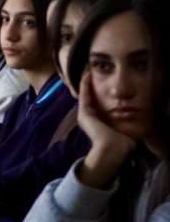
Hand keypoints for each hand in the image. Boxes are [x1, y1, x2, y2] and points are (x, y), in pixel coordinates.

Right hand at [75, 71, 136, 188]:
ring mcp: (84, 115)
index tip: (100, 82)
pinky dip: (85, 85)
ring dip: (85, 83)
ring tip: (87, 72)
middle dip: (89, 86)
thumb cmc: (122, 142)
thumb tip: (137, 118)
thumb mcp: (125, 128)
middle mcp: (88, 118)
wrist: (113, 149)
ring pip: (85, 95)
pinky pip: (84, 95)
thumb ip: (126, 122)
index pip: (96, 103)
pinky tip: (87, 76)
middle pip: (89, 98)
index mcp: (96, 122)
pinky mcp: (84, 113)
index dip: (97, 93)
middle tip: (90, 74)